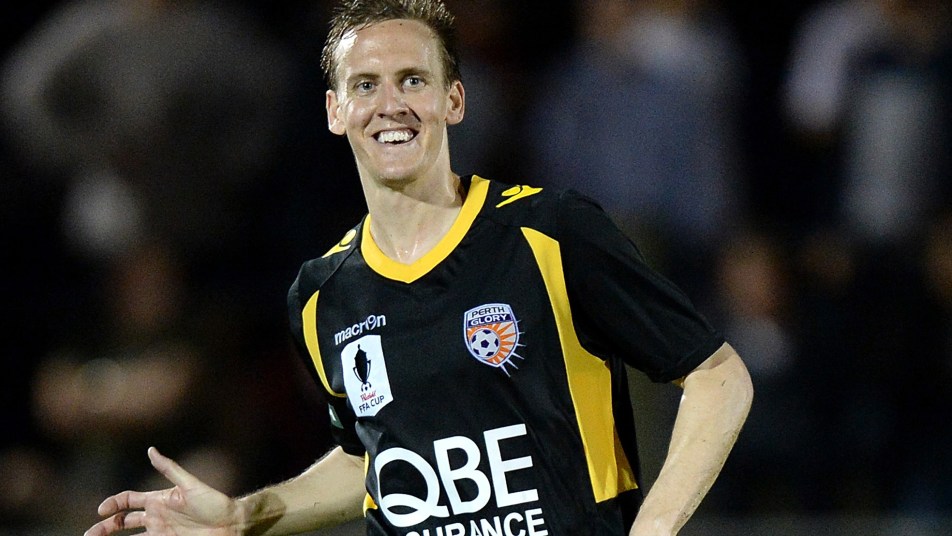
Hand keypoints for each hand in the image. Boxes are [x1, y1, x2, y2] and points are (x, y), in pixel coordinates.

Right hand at [85, 447, 240, 535]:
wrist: (230, 523)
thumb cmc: (213, 501)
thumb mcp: (190, 484)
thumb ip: (168, 468)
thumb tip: (150, 450)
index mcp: (158, 499)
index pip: (128, 500)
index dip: (113, 503)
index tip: (101, 510)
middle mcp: (156, 516)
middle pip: (122, 522)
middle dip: (104, 527)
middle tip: (89, 535)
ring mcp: (160, 531)